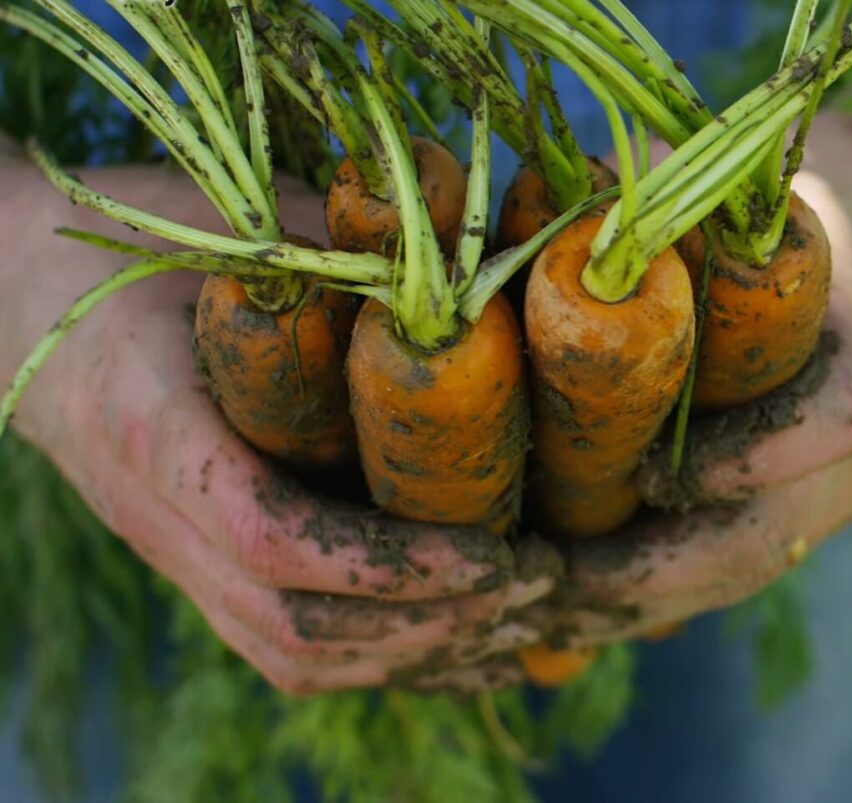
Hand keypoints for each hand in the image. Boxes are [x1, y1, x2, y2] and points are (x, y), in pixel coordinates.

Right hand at [0, 160, 557, 694]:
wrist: (23, 300)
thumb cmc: (140, 248)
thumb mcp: (232, 227)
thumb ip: (337, 252)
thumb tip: (475, 261)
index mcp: (156, 427)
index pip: (269, 535)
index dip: (391, 562)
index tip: (496, 550)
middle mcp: (156, 514)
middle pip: (292, 623)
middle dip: (431, 619)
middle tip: (542, 578)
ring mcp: (172, 554)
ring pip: (294, 655)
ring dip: (417, 652)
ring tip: (524, 613)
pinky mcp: (199, 570)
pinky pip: (288, 651)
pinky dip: (385, 660)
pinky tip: (470, 644)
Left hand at [484, 152, 851, 655]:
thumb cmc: (834, 197)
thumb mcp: (773, 188)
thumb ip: (684, 202)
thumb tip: (569, 221)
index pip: (832, 430)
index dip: (737, 463)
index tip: (637, 474)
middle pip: (773, 539)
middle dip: (654, 575)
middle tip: (547, 585)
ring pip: (754, 568)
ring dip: (650, 600)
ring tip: (548, 609)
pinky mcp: (836, 503)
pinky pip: (753, 559)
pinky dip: (673, 583)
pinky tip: (595, 594)